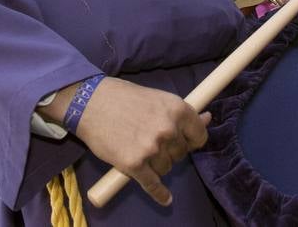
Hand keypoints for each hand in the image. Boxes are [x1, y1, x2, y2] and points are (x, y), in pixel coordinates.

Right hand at [69, 77, 210, 205]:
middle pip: (181, 153)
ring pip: (166, 167)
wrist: (90, 103)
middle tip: (152, 142)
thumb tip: (207, 118)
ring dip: (157, 164)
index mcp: (177, 109)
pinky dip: (159, 194)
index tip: (185, 142)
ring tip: (141, 151)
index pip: (199, 136)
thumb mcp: (157, 98)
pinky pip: (152, 185)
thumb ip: (180, 113)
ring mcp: (151, 148)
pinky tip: (166, 199)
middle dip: (170, 151)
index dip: (191, 140)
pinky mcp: (134, 165)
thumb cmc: (124, 97)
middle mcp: (168, 130)